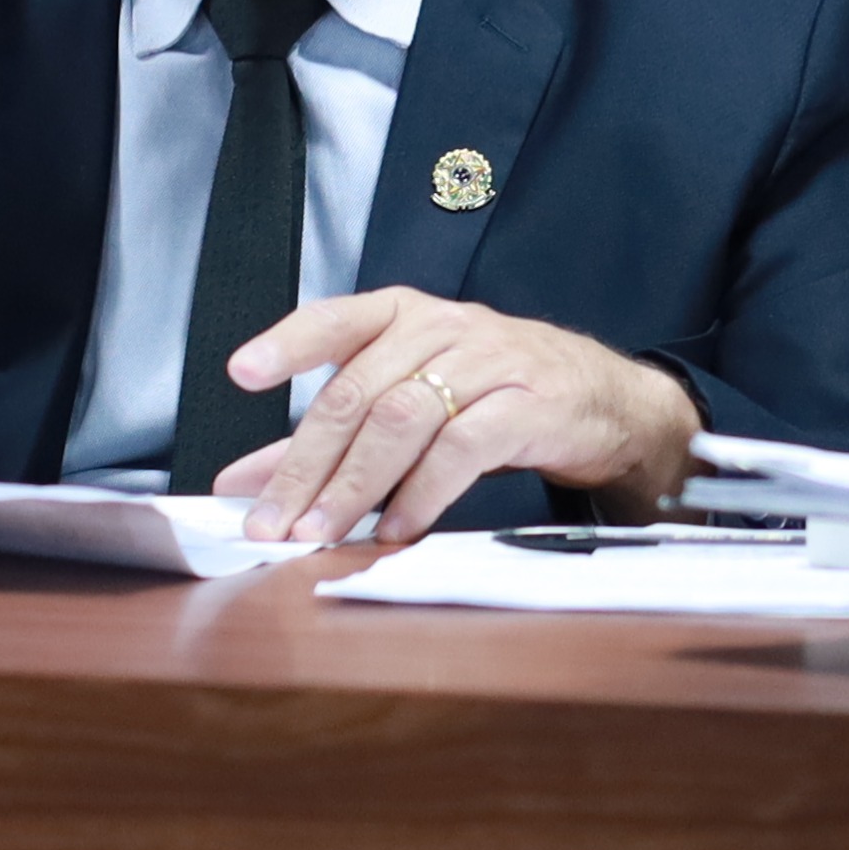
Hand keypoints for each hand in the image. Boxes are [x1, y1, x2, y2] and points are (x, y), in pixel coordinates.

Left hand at [211, 286, 700, 543]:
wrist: (606, 401)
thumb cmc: (498, 396)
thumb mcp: (411, 405)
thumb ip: (325, 442)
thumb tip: (242, 483)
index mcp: (407, 317)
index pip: (338, 318)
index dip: (289, 342)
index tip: (242, 372)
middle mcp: (444, 329)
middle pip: (359, 392)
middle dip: (307, 463)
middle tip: (274, 520)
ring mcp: (489, 362)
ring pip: (403, 418)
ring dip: (355, 485)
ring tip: (322, 532)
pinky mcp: (528, 404)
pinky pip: (463, 446)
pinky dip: (422, 492)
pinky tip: (395, 526)